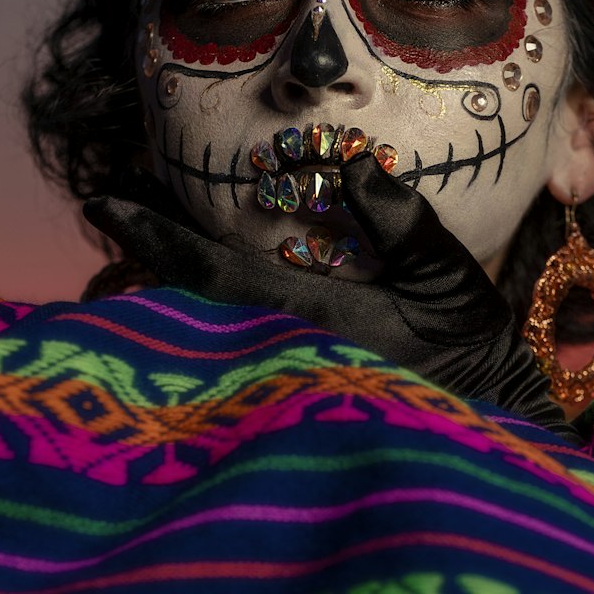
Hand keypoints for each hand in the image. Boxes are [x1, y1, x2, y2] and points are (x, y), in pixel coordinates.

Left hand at [84, 161, 575, 438]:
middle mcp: (286, 356)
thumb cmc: (472, 349)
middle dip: (146, 263)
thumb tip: (351, 166)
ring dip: (166, 293)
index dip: (158, 239)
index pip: (218, 275)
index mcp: (317, 322)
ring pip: (201, 337)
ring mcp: (282, 385)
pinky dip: (199, 324)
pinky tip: (186, 303)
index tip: (104, 203)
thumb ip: (404, 223)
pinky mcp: (290, 398)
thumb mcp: (452, 279)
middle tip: (109, 212)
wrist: (489, 427)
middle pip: (190, 309)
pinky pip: (226, 359)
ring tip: (131, 249)